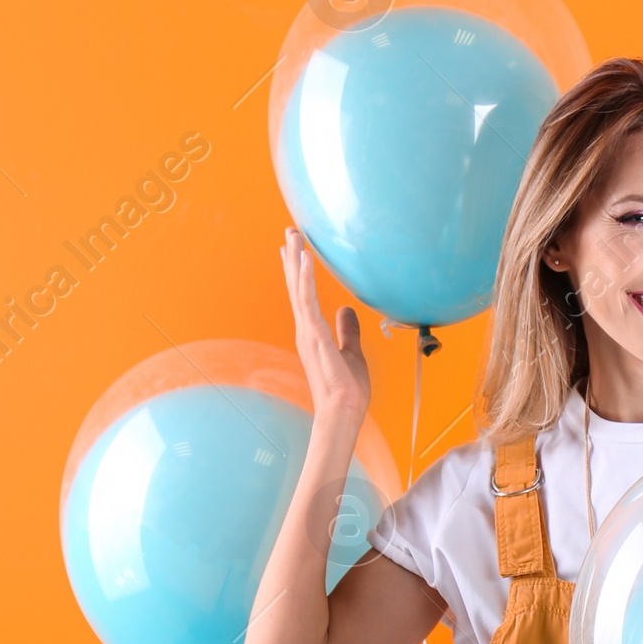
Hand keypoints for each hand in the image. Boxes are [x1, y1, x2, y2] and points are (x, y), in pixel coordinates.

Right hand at [280, 228, 368, 424]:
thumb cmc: (346, 390)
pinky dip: (305, 277)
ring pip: (298, 288)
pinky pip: (307, 300)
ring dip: (295, 260)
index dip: (298, 272)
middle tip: (290, 232)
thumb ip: (348, 331)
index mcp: (313, 333)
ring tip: (293, 235)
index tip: (293, 251)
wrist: (342, 411)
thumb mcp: (352, 353)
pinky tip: (306, 258)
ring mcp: (307, 331)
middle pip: (296, 286)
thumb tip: (347, 310)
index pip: (304, 295)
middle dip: (293, 258)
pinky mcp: (314, 334)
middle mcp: (305, 329)